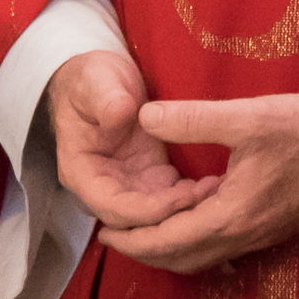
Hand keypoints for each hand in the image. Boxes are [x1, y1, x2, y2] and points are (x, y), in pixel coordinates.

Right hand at [49, 51, 217, 230]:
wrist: (104, 77)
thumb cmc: (93, 79)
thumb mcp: (96, 81)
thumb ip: (106, 99)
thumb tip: (120, 112)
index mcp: (81, 172)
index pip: (111, 208)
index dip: (145, 211)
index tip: (178, 197)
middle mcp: (103, 187)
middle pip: (135, 221)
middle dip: (170, 215)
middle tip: (206, 196)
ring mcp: (127, 185)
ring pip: (155, 215)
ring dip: (184, 209)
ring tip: (216, 189)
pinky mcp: (149, 178)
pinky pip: (169, 198)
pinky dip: (189, 196)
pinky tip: (213, 184)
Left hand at [96, 92, 298, 275]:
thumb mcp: (246, 117)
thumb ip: (192, 118)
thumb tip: (144, 116)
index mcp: (230, 215)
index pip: (167, 242)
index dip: (132, 240)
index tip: (104, 231)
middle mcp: (243, 235)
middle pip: (182, 259)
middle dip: (145, 251)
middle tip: (115, 235)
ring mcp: (260, 235)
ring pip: (202, 257)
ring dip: (170, 249)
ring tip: (146, 229)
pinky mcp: (271, 227)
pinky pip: (222, 247)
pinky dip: (195, 242)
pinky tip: (191, 219)